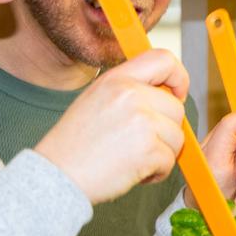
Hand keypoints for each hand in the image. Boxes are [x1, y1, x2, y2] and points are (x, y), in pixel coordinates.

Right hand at [36, 49, 187, 204]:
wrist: (57, 175)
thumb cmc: (73, 144)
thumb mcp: (96, 98)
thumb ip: (129, 90)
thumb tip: (165, 94)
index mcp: (117, 79)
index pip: (164, 59)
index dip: (178, 78)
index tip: (177, 95)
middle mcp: (130, 95)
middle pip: (176, 108)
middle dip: (165, 130)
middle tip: (141, 144)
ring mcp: (141, 122)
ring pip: (176, 137)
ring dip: (161, 153)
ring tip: (132, 159)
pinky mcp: (148, 150)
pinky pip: (169, 160)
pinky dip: (156, 172)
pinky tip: (132, 172)